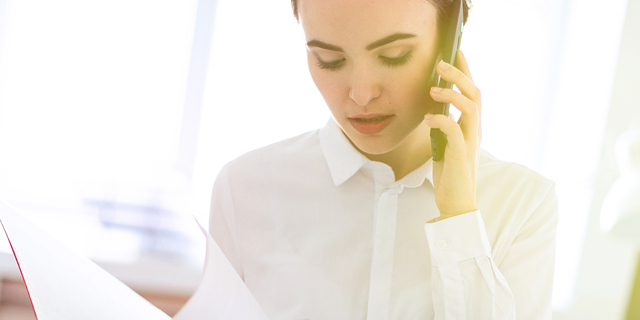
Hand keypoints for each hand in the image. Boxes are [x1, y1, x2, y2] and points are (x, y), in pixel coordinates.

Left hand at [424, 50, 480, 219]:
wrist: (456, 203)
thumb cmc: (450, 174)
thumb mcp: (445, 144)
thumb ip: (444, 126)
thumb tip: (433, 108)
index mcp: (472, 127)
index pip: (473, 93)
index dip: (465, 72)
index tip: (456, 53)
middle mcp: (475, 131)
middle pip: (475, 94)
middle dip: (459, 75)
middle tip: (441, 63)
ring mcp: (471, 142)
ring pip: (470, 107)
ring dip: (452, 94)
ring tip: (433, 88)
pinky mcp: (462, 155)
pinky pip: (455, 130)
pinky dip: (441, 120)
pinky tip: (428, 118)